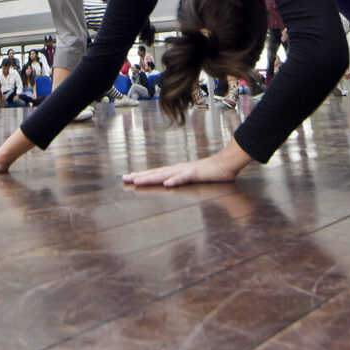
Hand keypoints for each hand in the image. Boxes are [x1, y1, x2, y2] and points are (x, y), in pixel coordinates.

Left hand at [122, 153, 244, 188]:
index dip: (141, 175)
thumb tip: (170, 185)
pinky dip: (174, 181)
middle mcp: (177, 169)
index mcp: (176, 170)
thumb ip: (182, 182)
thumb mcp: (192, 179)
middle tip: (124, 178)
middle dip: (139, 176)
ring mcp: (185, 171)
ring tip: (137, 181)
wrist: (225, 164)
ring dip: (150, 178)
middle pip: (155, 173)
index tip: (128, 178)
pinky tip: (166, 184)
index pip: (155, 173)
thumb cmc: (209, 172)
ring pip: (164, 175)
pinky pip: (183, 178)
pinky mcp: (195, 174)